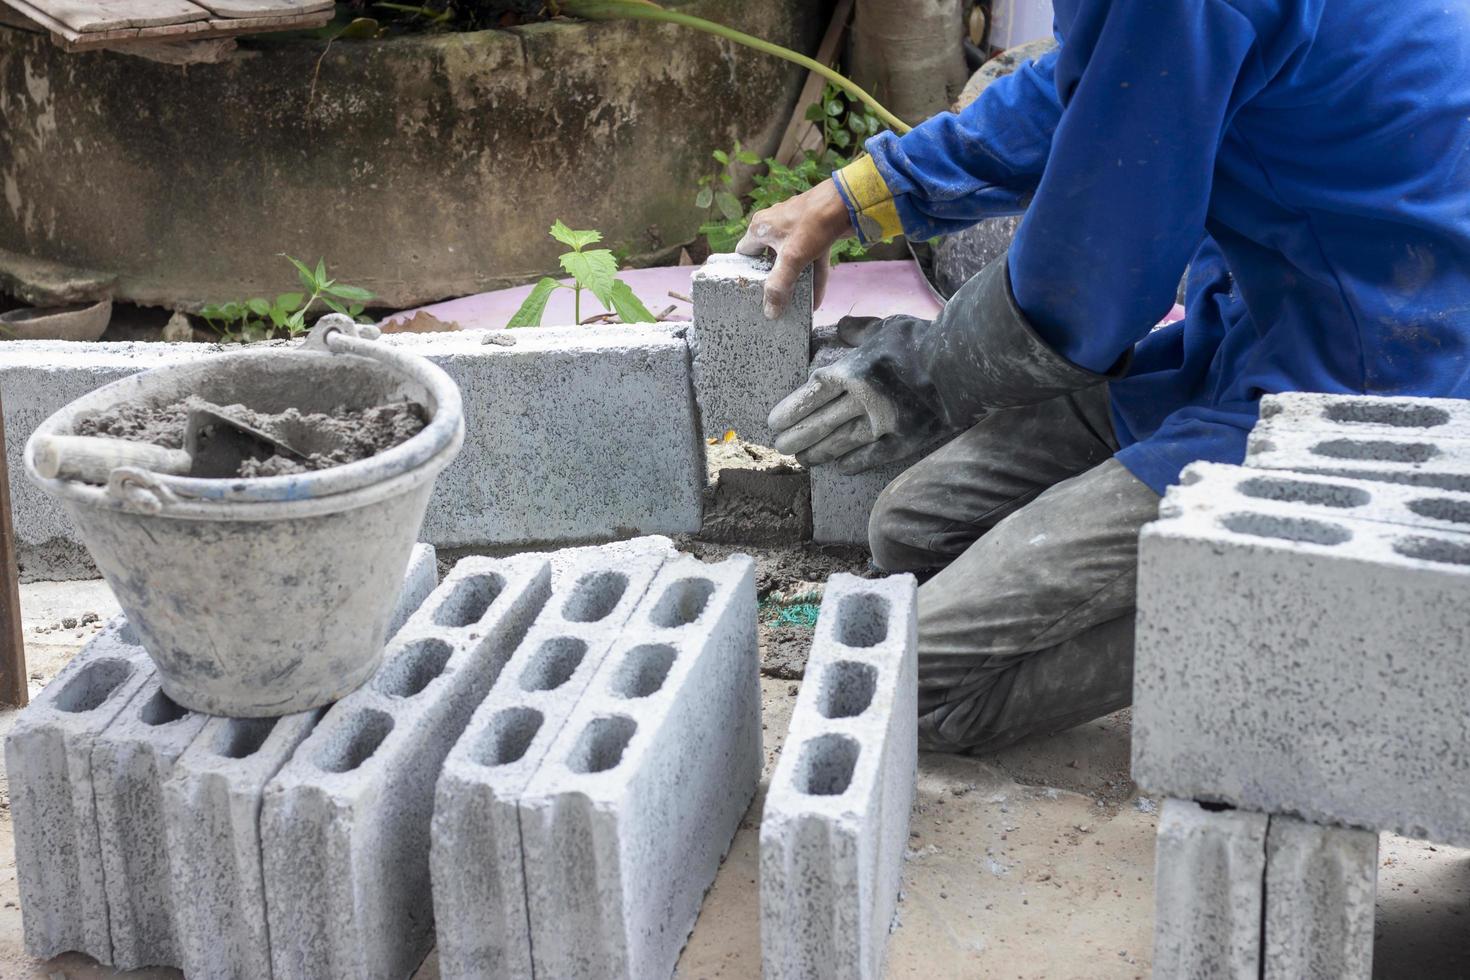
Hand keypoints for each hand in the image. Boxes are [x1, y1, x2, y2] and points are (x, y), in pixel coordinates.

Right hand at [736, 179, 852, 318]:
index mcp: (761, 228)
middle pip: (769, 260)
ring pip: (792, 261)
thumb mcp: (792, 258)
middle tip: (774, 302)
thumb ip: (779, 286)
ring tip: (794, 305)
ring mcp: (797, 229)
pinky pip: (810, 259)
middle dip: (774, 281)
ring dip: (795, 282)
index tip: (751, 292)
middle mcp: (775, 226)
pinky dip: (812, 277)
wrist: (848, 201)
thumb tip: (770, 313)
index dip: (746, 273)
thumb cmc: (814, 223)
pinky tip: (816, 300)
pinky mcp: (816, 233)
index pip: (744, 253)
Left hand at [767, 314, 946, 474]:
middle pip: (820, 423)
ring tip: (802, 460)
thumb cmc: (924, 341)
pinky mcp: (903, 441)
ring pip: (840, 444)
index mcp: (854, 372)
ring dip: (817, 454)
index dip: (791, 410)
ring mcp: (883, 424)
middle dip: (796, 437)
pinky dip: (851, 463)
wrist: (964, 365)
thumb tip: (841, 327)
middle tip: (780, 447)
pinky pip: (870, 457)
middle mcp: (862, 401)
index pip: (812, 395)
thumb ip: (859, 331)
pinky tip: (837, 467)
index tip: (775, 422)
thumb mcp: (887, 327)